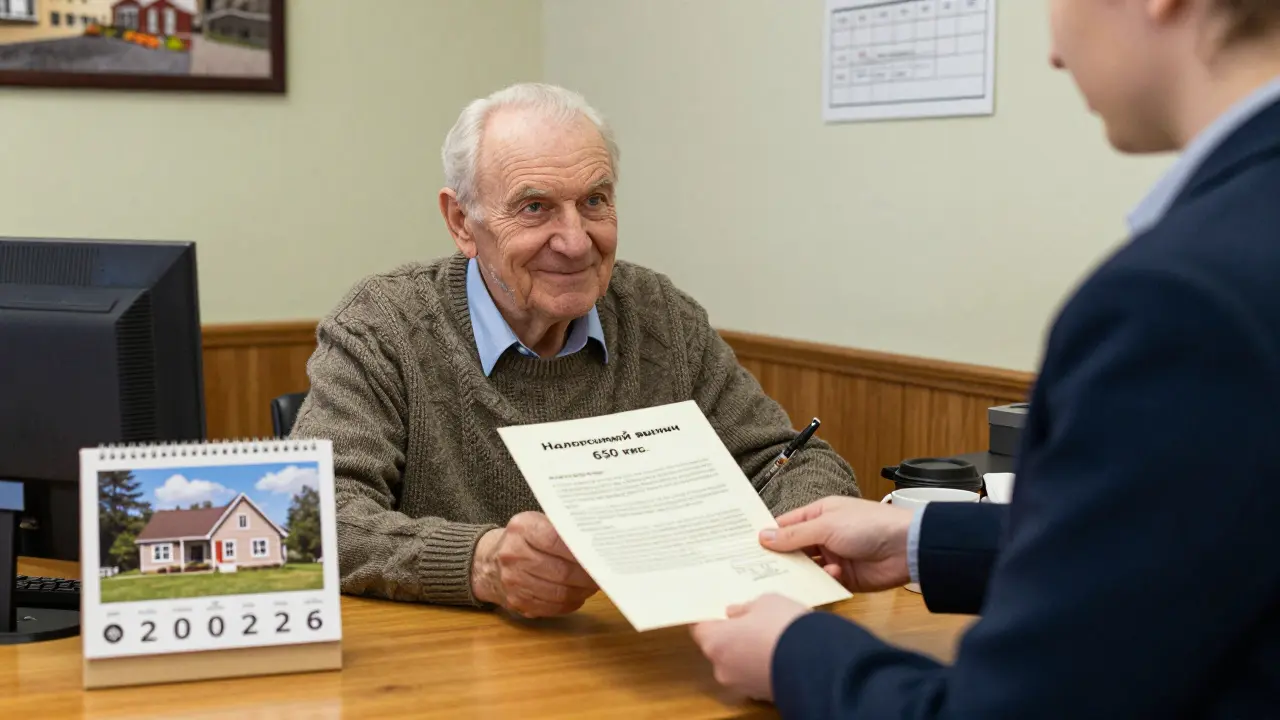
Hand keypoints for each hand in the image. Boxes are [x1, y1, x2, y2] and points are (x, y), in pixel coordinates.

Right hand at [471, 511, 598, 616]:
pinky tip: (578, 594)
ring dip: (582, 591)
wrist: (488, 562)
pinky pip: (552, 607)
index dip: (582, 551)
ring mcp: (513, 581)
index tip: (600, 555)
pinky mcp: (517, 602)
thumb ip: (562, 529)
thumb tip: (599, 542)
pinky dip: (570, 602)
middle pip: (561, 571)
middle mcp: (513, 555)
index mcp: (521, 528)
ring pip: (559, 593)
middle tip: (604, 574)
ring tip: (593, 584)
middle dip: (587, 575)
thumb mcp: (536, 523)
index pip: (557, 540)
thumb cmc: (523, 540)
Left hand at [690, 594, 810, 700]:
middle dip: (732, 638)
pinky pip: (757, 677)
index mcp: (715, 642)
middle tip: (753, 624)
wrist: (816, 660)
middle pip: (719, 649)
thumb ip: (745, 608)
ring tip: (773, 639)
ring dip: (750, 654)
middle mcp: (722, 668)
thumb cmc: (782, 624)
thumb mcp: (765, 602)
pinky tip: (782, 655)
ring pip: (739, 665)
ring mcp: (742, 685)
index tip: (725, 614)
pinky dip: (765, 667)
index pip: (701, 629)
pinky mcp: (762, 696)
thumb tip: (734, 613)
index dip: (713, 620)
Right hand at [761, 496, 914, 592]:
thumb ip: (794, 535)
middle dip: (780, 558)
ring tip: (788, 577)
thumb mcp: (826, 526)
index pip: (785, 525)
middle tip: (756, 569)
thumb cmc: (870, 525)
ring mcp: (834, 557)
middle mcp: (824, 535)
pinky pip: (823, 583)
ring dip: (801, 572)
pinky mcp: (844, 578)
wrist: (908, 547)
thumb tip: (763, 536)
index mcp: (818, 515)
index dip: (767, 535)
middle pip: (793, 549)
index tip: (746, 547)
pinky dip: (821, 582)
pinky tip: (826, 578)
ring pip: (806, 568)